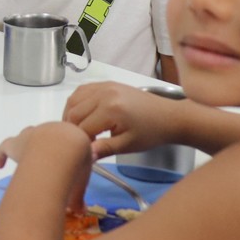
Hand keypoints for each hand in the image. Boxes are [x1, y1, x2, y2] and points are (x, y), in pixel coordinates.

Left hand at [0, 121, 92, 211]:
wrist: (66, 148)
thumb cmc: (76, 163)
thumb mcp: (81, 183)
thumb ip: (77, 198)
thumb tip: (81, 211)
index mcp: (68, 138)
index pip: (63, 143)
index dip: (59, 152)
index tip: (56, 160)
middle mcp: (48, 132)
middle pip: (43, 137)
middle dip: (43, 149)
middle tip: (43, 165)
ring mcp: (30, 136)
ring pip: (25, 138)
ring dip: (25, 151)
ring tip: (24, 165)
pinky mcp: (15, 144)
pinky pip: (5, 147)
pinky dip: (1, 155)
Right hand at [62, 82, 179, 158]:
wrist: (168, 116)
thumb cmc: (150, 133)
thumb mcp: (127, 145)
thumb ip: (103, 149)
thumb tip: (85, 156)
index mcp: (110, 108)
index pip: (82, 128)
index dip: (81, 142)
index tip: (87, 152)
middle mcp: (104, 92)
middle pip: (73, 113)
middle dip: (74, 130)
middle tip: (85, 143)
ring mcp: (104, 85)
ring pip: (73, 101)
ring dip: (71, 116)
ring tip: (82, 130)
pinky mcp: (106, 83)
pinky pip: (81, 91)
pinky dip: (76, 104)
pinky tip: (83, 116)